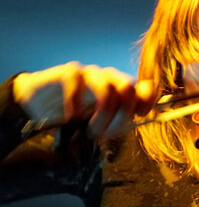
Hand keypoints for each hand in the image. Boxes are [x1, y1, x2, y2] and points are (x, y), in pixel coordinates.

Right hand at [12, 62, 154, 137]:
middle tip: (107, 134)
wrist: (40, 105)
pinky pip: (78, 85)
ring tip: (91, 132)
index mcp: (123, 88)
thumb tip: (148, 113)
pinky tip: (71, 117)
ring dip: (102, 116)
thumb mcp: (104, 122)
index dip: (148, 102)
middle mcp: (110, 77)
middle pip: (129, 89)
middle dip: (121, 116)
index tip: (140, 117)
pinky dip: (77, 106)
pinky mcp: (69, 72)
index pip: (146, 88)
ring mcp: (90, 73)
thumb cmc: (78, 115)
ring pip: (107, 88)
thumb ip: (125, 116)